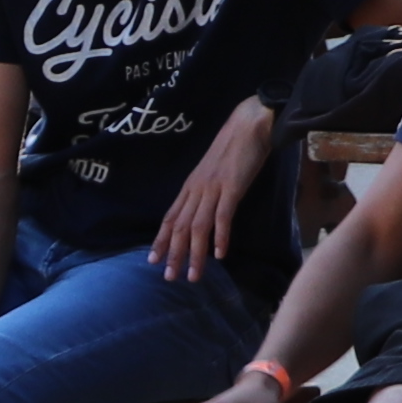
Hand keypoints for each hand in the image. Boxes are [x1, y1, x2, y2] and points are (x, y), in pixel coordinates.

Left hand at [148, 97, 274, 282]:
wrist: (249, 124)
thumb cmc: (234, 147)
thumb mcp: (212, 171)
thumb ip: (205, 190)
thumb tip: (202, 211)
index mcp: (190, 186)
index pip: (170, 217)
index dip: (160, 240)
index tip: (152, 260)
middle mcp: (197, 189)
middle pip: (179, 227)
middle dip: (173, 254)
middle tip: (169, 278)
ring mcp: (213, 188)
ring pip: (197, 226)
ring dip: (194, 254)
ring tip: (193, 276)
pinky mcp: (232, 187)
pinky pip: (223, 216)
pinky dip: (220, 237)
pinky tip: (220, 254)